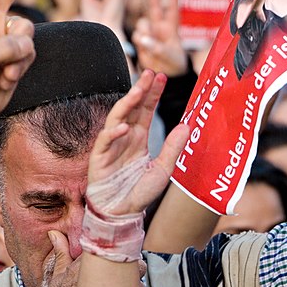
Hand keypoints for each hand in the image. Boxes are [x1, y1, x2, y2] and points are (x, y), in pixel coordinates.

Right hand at [87, 70, 190, 216]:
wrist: (122, 212)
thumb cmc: (140, 192)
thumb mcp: (163, 170)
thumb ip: (173, 148)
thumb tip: (187, 126)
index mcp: (139, 137)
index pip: (145, 110)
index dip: (152, 94)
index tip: (161, 78)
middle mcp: (124, 137)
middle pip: (132, 108)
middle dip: (140, 90)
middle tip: (150, 74)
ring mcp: (111, 145)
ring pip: (116, 118)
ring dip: (126, 104)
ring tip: (138, 92)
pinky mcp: (99, 157)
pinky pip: (104, 141)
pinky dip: (112, 134)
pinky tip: (122, 128)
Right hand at [134, 0, 187, 76]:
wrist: (166, 74)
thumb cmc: (174, 63)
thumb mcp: (168, 55)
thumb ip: (156, 47)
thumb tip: (142, 39)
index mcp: (171, 27)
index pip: (172, 7)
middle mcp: (159, 27)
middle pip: (154, 6)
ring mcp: (149, 33)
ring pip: (142, 23)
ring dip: (144, 32)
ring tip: (150, 45)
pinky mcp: (141, 40)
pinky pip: (136, 36)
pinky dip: (139, 41)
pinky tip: (145, 49)